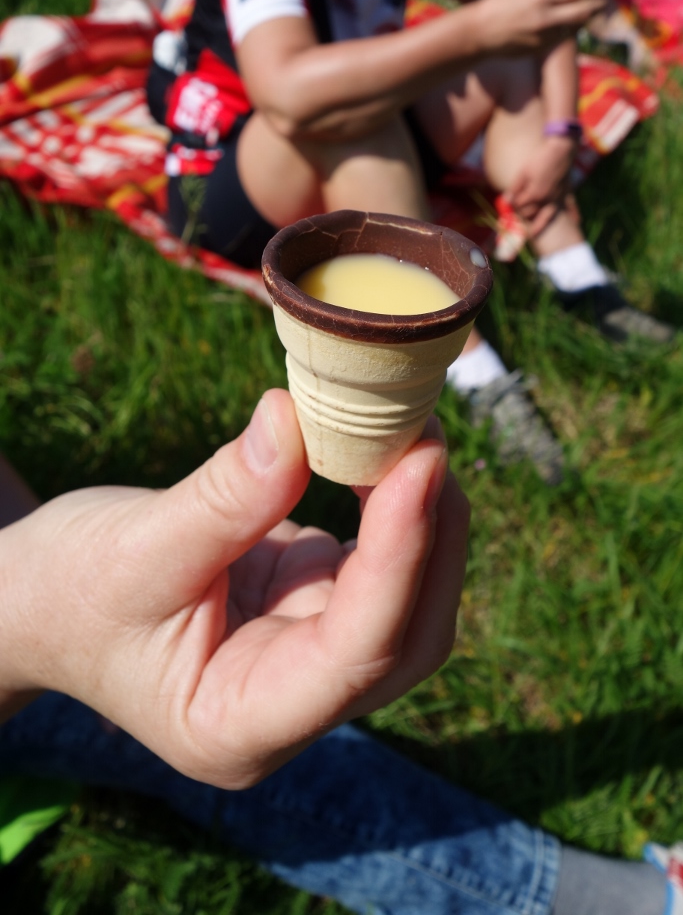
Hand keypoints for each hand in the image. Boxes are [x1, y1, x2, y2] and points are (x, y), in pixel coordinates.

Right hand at [0, 390, 467, 787]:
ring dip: (421, 517)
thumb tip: (296, 417)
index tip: (420, 462)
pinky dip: (389, 507)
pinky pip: (375, 564)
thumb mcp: (134, 547)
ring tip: (408, 427)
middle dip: (430, 536)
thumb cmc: (70, 591)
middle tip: (426, 433)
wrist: (45, 601)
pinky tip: (380, 449)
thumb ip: (224, 496)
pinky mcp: (312, 611)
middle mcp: (290, 707)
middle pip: (405, 637)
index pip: (354, 656)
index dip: (398, 557)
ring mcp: (308, 661)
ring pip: (407, 602)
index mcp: (238, 725)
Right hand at [476, 0, 608, 55]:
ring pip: (578, 24)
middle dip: (599, 1)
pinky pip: (564, 37)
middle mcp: (546, 14)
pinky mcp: (542, 48)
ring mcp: (545, 34)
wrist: (480, 33)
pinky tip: (567, 22)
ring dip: (586, 15)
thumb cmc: (501, 3)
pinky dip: (571, 28)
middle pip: (586, 8)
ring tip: (589, 6)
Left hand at [506, 135, 575, 234]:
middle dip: (523, 216)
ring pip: (548, 217)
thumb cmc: (540, 158)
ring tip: (534, 234)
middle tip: (518, 217)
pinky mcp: (566, 192)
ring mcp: (558, 197)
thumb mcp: (523, 171)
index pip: (519, 207)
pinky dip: (573, 214)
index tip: (508, 205)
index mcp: (534, 194)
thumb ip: (514, 188)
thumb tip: (506, 201)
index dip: (512, 206)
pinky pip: (571, 206)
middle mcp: (546, 200)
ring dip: (540, 226)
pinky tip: (576, 222)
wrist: (561, 148)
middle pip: (532, 214)